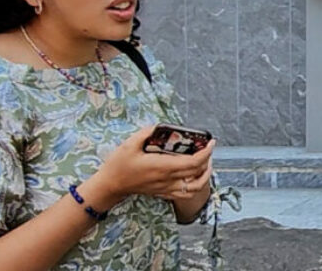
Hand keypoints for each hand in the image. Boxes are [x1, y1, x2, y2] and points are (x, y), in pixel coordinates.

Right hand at [85, 126, 215, 208]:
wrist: (110, 186)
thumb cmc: (119, 165)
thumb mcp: (129, 144)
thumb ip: (146, 133)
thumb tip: (160, 126)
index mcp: (163, 166)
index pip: (194, 162)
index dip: (206, 152)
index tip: (211, 142)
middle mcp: (168, 179)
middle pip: (198, 173)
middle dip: (208, 160)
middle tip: (208, 148)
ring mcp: (167, 188)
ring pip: (195, 187)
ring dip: (205, 176)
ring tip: (206, 163)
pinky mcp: (164, 192)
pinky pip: (186, 194)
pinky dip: (196, 186)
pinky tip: (195, 176)